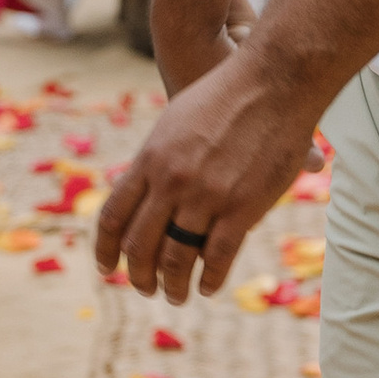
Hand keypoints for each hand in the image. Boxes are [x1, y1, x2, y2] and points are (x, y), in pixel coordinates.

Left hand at [95, 42, 322, 302]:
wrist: (272, 82)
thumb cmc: (226, 96)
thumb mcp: (175, 123)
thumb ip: (159, 159)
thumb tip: (148, 186)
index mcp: (149, 160)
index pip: (113, 216)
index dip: (106, 249)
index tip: (107, 268)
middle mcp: (170, 181)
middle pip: (140, 244)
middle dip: (138, 274)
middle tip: (145, 289)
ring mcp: (205, 195)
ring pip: (176, 257)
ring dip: (173, 284)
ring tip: (176, 296)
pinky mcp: (241, 206)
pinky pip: (218, 256)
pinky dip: (210, 279)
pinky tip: (208, 288)